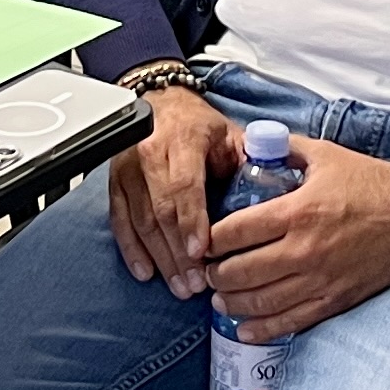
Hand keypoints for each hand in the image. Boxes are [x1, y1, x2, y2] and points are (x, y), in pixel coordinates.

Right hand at [108, 86, 237, 296]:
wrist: (162, 104)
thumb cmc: (200, 126)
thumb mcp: (230, 135)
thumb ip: (248, 163)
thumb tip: (274, 196)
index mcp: (183, 138)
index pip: (184, 185)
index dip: (192, 220)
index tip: (201, 252)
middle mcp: (149, 152)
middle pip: (161, 210)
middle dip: (179, 252)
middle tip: (197, 284)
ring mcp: (127, 169)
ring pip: (141, 221)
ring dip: (161, 258)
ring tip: (181, 286)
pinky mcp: (115, 183)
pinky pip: (120, 221)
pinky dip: (132, 250)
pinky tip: (147, 273)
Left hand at [202, 138, 389, 340]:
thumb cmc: (370, 182)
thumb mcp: (325, 155)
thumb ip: (286, 150)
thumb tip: (254, 143)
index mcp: (297, 211)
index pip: (237, 232)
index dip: (210, 240)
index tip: (201, 242)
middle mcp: (304, 250)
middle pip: (242, 272)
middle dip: (215, 275)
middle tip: (205, 272)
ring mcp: (319, 279)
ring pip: (262, 302)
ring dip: (232, 304)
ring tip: (219, 299)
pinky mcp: (335, 299)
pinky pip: (292, 321)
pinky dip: (264, 329)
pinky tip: (246, 329)